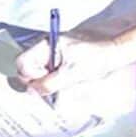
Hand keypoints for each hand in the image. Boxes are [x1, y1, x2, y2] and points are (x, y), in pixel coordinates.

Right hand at [15, 36, 130, 94]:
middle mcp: (46, 49)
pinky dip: (54, 83)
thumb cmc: (95, 58)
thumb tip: (31, 91)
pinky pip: (48, 77)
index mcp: (46, 45)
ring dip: (47, 84)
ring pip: (38, 76)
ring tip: (65, 82)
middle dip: (38, 82)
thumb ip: (49, 83)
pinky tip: (66, 83)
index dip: (30, 76)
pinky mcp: (59, 64)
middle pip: (27, 70)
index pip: (22, 62)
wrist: (113, 53)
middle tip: (55, 85)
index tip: (44, 82)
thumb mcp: (71, 73)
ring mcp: (52, 57)